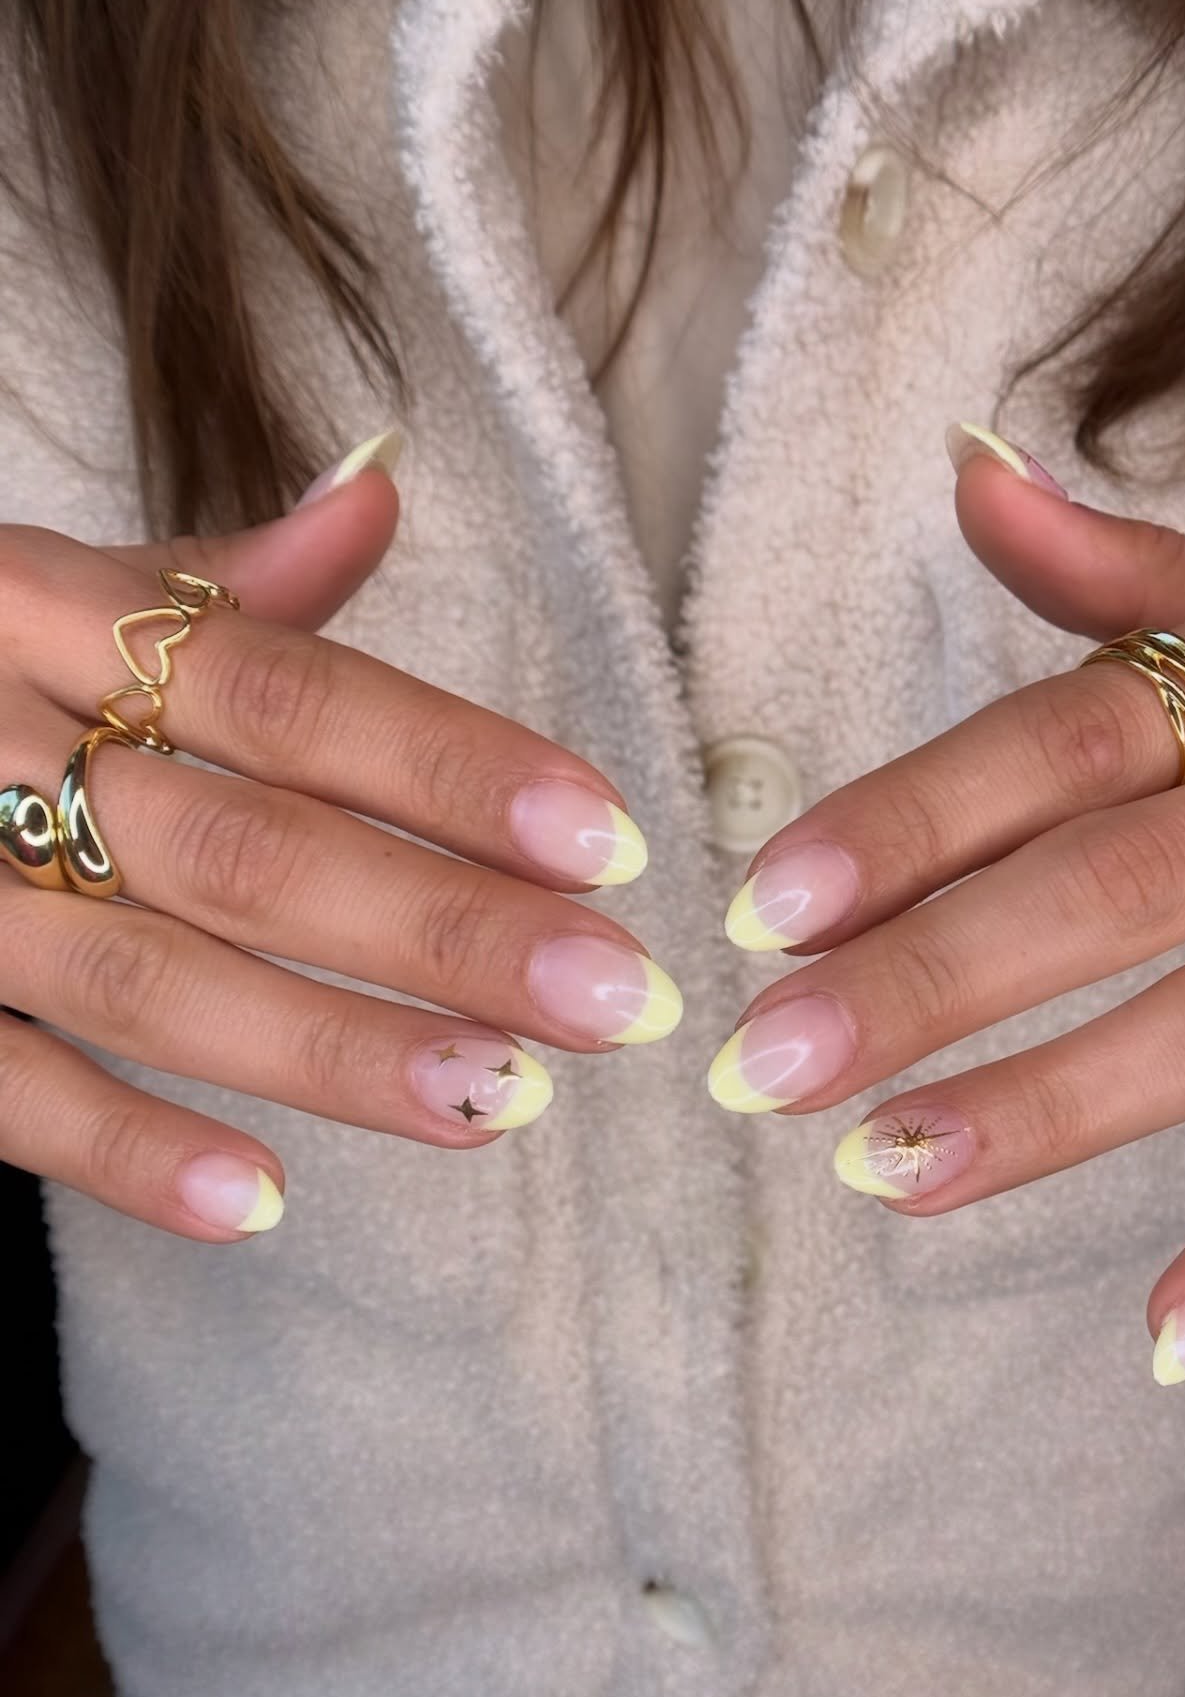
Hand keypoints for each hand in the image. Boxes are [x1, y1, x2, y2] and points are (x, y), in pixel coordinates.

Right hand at [1, 466, 679, 1241]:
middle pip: (244, 844)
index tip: (612, 839)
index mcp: (35, 611)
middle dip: (443, 929)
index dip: (452, 765)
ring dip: (330, 1049)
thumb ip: (205, 582)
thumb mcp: (38, 590)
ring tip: (497, 1101)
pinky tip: (264, 1204)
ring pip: (143, 974)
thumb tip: (379, 491)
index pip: (285, 690)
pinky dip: (123, 1151)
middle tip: (614, 999)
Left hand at [708, 427, 1184, 1383]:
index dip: (916, 817)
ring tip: (885, 1174)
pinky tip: (1163, 1336)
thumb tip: (966, 469)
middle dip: (932, 980)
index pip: (1074, 733)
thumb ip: (1131, 565)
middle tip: (770, 1064)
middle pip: (1120, 881)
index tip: (765, 905)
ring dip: (1051, 1108)